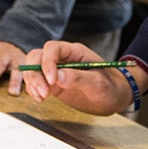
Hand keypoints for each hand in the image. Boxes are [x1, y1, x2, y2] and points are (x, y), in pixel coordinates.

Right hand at [20, 40, 139, 114]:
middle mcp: (63, 58)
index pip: (53, 49)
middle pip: (38, 56)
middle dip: (35, 73)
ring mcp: (56, 70)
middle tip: (43, 92)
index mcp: (75, 52)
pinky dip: (33, 90)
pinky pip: (36, 82)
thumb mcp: (99, 83)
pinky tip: (40, 99)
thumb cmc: (111, 87)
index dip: (48, 62)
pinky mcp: (53, 83)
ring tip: (42, 97)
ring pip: (33, 68)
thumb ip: (79, 78)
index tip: (52, 80)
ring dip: (32, 82)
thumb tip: (58, 77)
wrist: (114, 97)